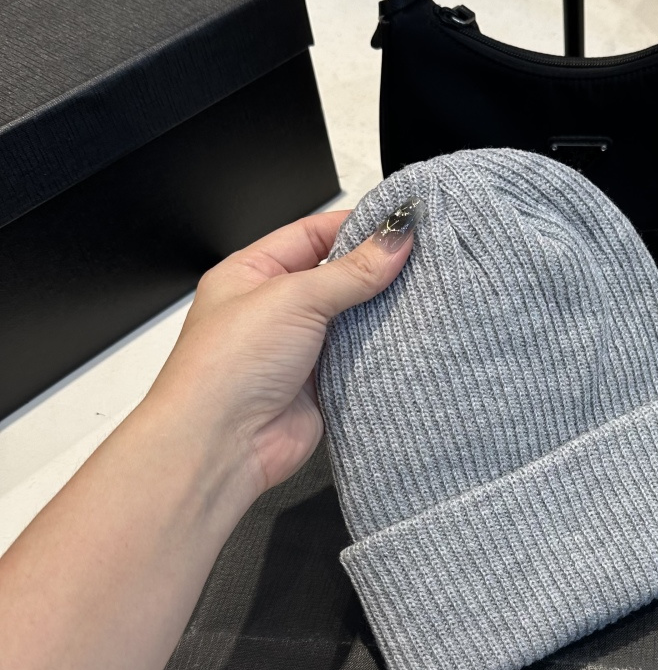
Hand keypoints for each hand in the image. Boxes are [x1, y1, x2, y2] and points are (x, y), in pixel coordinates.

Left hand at [145, 205, 415, 502]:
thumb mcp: (293, 298)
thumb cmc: (226, 368)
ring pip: (354, 319)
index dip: (357, 227)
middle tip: (421, 259)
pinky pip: (362, 359)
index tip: (400, 225)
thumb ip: (351, 270)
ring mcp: (300, 349)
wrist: (223, 445)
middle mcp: (275, 309)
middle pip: (338, 276)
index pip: (313, 235)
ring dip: (382, 312)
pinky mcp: (323, 385)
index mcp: (252, 273)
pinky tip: (408, 338)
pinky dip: (383, 351)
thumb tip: (393, 239)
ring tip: (422, 295)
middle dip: (376, 270)